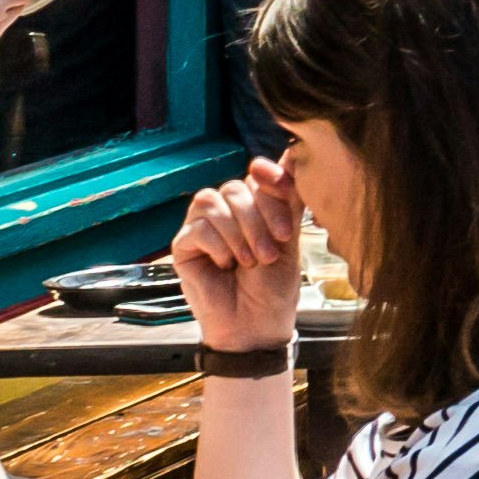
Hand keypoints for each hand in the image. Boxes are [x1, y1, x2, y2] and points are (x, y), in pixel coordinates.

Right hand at [168, 156, 303, 347]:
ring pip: (214, 201)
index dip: (269, 176)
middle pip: (236, 188)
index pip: (258, 175)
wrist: (255, 325)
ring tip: (249, 261)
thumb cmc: (274, 286)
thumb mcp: (289, 239)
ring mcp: (204, 227)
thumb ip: (289, 198)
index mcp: (255, 205)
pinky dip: (217, 245)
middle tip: (269, 253)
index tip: (282, 186)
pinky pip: (197, 227)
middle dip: (258, 219)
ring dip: (238, 232)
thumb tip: (295, 153)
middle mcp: (228, 211)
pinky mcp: (184, 245)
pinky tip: (225, 264)